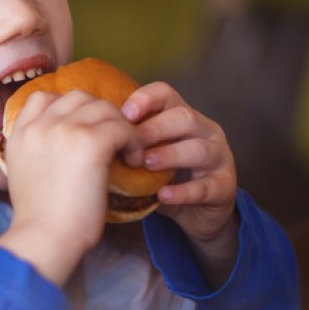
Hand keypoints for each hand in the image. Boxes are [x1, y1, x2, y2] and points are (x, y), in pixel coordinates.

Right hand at [0, 89, 144, 284]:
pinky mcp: (91, 143)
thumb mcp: (22, 175)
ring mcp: (65, 131)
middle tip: (111, 138)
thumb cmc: (39, 221)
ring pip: (104, 108)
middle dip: (99, 114)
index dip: (69, 108)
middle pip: (78, 97)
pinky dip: (134, 141)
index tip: (83, 128)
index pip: (43, 97)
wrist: (44, 239)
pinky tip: (134, 160)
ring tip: (127, 150)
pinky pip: (123, 127)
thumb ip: (36, 151)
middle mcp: (40, 125)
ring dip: (120, 126)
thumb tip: (59, 147)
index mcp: (20, 133)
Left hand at [122, 82, 239, 283]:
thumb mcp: (146, 157)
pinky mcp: (224, 187)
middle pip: (184, 116)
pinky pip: (205, 186)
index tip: (123, 113)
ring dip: (170, 154)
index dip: (145, 98)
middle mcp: (205, 131)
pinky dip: (183, 191)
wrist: (198, 215)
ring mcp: (218, 158)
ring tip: (146, 164)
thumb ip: (127, 145)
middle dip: (155, 127)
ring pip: (199, 148)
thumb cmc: (166, 180)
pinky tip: (162, 196)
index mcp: (182, 117)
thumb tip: (84, 136)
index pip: (166, 94)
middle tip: (130, 141)